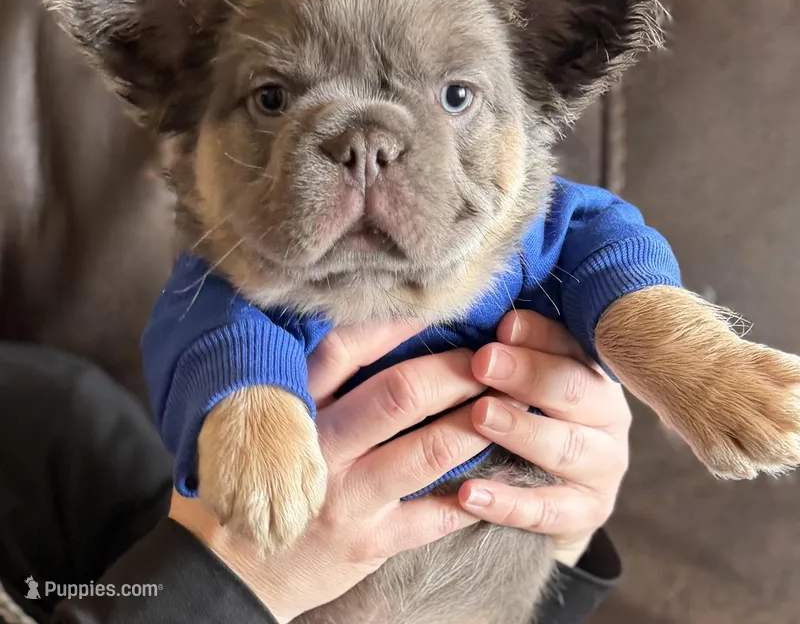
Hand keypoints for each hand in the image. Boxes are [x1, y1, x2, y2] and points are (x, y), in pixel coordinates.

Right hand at [171, 323, 508, 622]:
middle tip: (488, 359)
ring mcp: (348, 499)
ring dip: (476, 424)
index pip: (345, 350)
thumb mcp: (267, 424)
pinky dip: (473, 494)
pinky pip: (433, 516)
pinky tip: (501, 475)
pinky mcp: (369, 543)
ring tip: (508, 405)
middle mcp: (322, 449)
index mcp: (295, 411)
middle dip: (454, 371)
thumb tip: (371, 334)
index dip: (395, 326)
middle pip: (399, 395)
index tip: (436, 312)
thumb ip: (309, 384)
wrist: (227, 574)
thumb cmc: (252, 484)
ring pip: (427, 450)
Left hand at [461, 311, 631, 566]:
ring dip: (521, 430)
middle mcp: (607, 414)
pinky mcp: (588, 510)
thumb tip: (482, 320)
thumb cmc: (524, 411)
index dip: (536, 334)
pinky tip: (469, 493)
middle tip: (483, 362)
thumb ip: (508, 349)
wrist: (545, 486)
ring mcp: (603, 464)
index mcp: (591, 369)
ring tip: (479, 416)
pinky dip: (507, 503)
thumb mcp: (520, 376)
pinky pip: (547, 509)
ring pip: (565, 447)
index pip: (569, 345)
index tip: (502, 326)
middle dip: (526, 374)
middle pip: (572, 389)